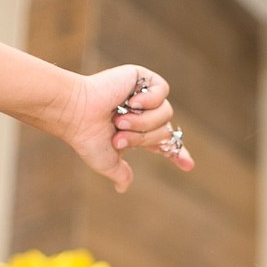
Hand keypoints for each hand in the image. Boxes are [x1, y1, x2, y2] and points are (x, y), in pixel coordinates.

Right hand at [64, 65, 194, 192]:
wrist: (77, 114)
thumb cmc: (87, 137)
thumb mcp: (107, 162)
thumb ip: (120, 174)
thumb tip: (123, 188)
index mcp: (136, 133)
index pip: (164, 144)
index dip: (177, 154)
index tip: (189, 166)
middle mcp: (142, 114)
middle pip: (165, 131)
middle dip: (144, 138)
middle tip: (119, 136)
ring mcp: (142, 95)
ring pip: (166, 113)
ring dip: (143, 122)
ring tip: (120, 120)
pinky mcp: (141, 77)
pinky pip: (162, 90)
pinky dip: (149, 100)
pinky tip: (131, 101)